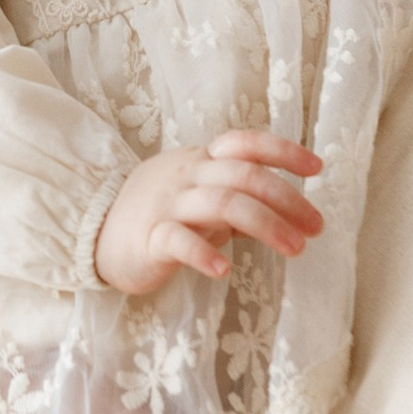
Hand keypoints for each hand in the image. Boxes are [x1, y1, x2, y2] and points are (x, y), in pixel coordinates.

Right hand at [93, 131, 323, 291]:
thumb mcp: (201, 199)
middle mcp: (187, 176)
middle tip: (316, 228)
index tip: (317, 167)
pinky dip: (205, 254)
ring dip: (266, 225)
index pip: (245, 143)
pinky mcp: (149, 238)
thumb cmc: (158, 216)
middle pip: (244, 176)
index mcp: (201, 161)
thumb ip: (239, 201)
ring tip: (295, 249)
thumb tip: (290, 212)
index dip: (283, 151)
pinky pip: (179, 241)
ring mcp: (167, 205)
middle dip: (287, 199)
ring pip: (222, 204)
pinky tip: (225, 270)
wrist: (95, 235)